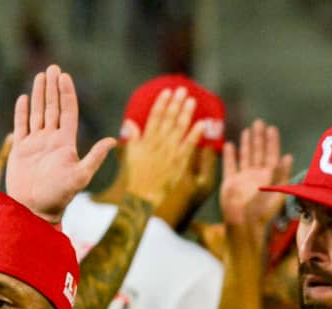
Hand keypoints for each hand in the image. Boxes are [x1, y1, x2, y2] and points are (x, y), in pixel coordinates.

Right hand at [6, 64, 116, 223]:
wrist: (35, 210)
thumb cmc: (59, 196)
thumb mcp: (80, 176)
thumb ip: (94, 157)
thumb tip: (113, 140)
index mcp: (65, 143)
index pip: (67, 111)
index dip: (66, 93)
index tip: (64, 76)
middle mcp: (51, 140)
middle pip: (52, 107)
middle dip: (52, 87)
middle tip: (52, 68)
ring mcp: (35, 144)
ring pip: (37, 113)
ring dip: (38, 95)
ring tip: (39, 76)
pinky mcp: (20, 150)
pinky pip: (20, 127)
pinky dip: (21, 113)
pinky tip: (23, 98)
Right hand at [118, 87, 202, 207]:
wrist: (141, 196)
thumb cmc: (134, 177)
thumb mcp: (130, 155)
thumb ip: (132, 138)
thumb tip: (130, 122)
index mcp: (146, 139)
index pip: (155, 116)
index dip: (161, 103)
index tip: (167, 91)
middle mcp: (158, 142)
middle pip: (169, 118)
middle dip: (175, 103)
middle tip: (182, 90)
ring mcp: (170, 151)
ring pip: (179, 128)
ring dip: (186, 113)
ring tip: (191, 100)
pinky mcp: (179, 162)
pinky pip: (189, 145)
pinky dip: (195, 134)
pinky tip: (202, 124)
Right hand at [220, 119, 292, 244]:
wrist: (243, 223)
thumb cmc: (262, 211)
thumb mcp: (276, 192)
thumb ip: (281, 173)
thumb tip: (287, 156)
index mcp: (270, 176)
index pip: (271, 154)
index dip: (272, 142)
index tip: (271, 128)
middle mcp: (257, 175)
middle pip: (258, 152)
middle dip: (259, 138)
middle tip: (259, 122)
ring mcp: (243, 178)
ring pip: (245, 156)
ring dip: (247, 143)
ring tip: (247, 130)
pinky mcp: (230, 182)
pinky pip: (230, 166)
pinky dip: (230, 156)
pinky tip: (230, 145)